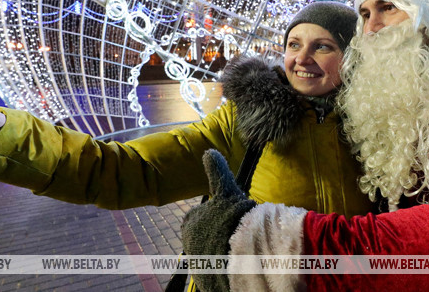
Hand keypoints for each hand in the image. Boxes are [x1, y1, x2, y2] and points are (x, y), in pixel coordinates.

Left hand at [181, 149, 255, 291]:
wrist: (236, 254)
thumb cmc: (230, 220)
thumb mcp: (226, 190)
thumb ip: (217, 171)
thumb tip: (209, 152)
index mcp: (190, 222)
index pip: (201, 216)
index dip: (217, 215)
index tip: (228, 217)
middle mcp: (189, 242)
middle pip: (207, 234)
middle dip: (218, 234)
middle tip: (236, 232)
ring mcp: (197, 261)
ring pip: (212, 252)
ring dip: (223, 250)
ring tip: (238, 248)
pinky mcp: (206, 277)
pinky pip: (216, 269)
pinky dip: (224, 266)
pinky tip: (236, 262)